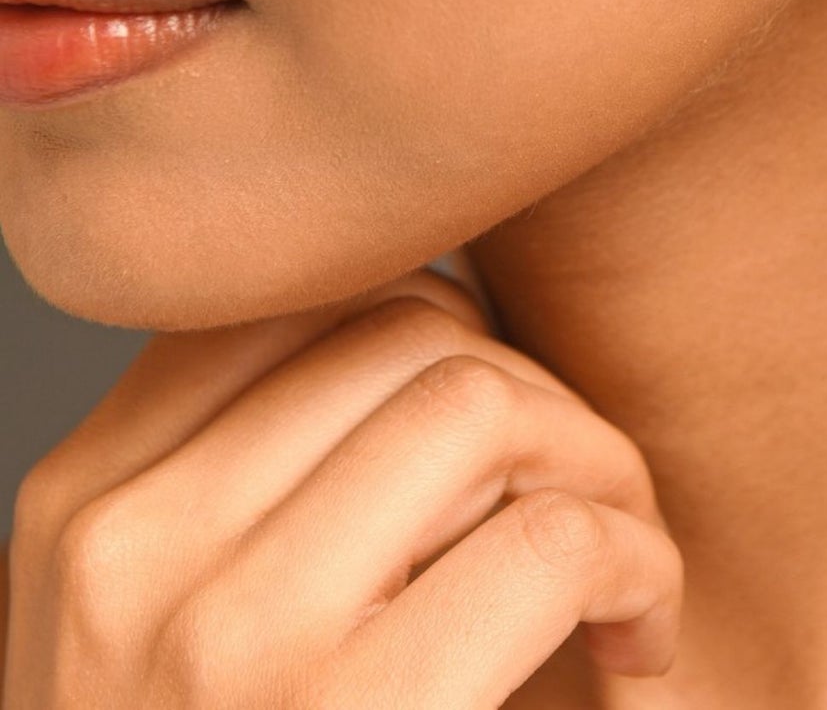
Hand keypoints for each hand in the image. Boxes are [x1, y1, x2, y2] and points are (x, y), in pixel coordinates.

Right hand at [1, 267, 681, 706]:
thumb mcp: (175, 626)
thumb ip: (258, 478)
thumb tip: (434, 313)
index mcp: (82, 507)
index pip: (301, 294)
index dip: (439, 326)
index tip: (494, 422)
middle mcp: (126, 548)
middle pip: (404, 326)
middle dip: (534, 386)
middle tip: (581, 490)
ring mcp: (224, 640)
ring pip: (478, 399)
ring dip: (597, 462)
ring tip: (617, 560)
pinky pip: (549, 538)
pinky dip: (637, 561)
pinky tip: (636, 638)